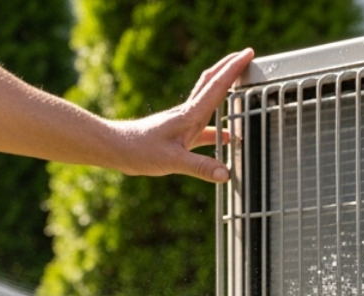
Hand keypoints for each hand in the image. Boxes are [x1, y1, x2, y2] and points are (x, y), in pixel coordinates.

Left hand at [111, 47, 253, 181]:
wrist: (115, 148)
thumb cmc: (139, 151)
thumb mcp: (171, 161)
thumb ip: (200, 168)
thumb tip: (225, 174)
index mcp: (189, 116)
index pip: (217, 87)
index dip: (234, 69)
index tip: (248, 53)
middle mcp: (187, 114)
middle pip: (212, 83)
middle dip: (229, 68)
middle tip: (246, 55)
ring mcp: (182, 123)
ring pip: (207, 100)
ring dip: (223, 89)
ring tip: (240, 85)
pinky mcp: (177, 134)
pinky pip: (203, 125)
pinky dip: (217, 126)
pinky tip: (225, 137)